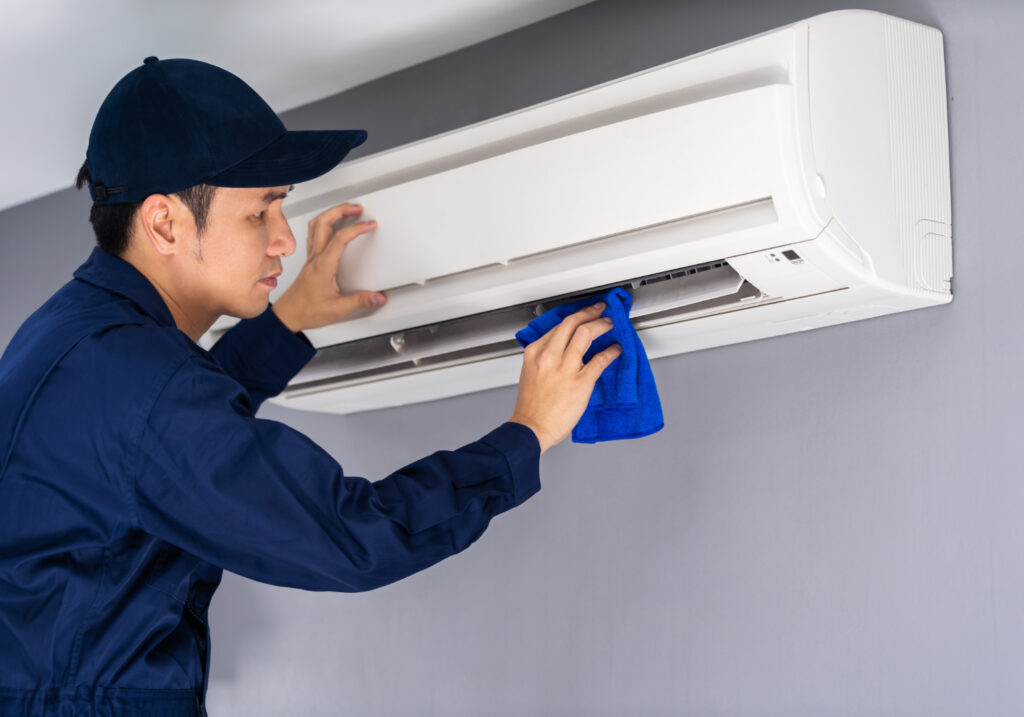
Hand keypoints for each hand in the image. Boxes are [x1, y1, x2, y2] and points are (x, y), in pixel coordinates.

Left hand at [272, 203, 385, 332]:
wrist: (288, 315)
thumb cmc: (307, 311)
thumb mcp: (338, 310)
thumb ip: (360, 302)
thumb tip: (377, 297)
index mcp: (323, 266)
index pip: (340, 239)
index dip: (357, 228)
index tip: (369, 224)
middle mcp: (315, 258)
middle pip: (324, 222)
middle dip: (341, 210)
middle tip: (357, 208)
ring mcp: (311, 257)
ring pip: (316, 224)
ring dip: (331, 213)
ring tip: (346, 210)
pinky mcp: (310, 260)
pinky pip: (313, 233)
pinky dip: (324, 222)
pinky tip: (332, 225)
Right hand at [509, 301, 621, 453]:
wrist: (531, 428)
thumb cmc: (531, 406)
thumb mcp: (530, 372)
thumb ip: (544, 358)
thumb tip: (562, 347)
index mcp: (535, 352)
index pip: (557, 326)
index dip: (575, 316)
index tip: (583, 314)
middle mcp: (549, 356)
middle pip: (572, 323)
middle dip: (589, 312)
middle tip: (600, 309)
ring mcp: (565, 368)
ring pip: (585, 334)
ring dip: (601, 325)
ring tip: (609, 324)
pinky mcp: (580, 382)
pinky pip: (600, 360)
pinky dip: (610, 351)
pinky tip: (616, 349)